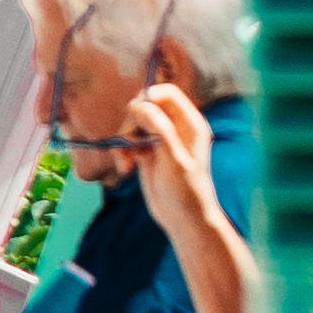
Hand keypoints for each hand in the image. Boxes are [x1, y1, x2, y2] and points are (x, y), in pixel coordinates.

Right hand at [129, 86, 221, 242]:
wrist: (182, 220)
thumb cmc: (186, 192)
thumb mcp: (175, 161)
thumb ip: (161, 131)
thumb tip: (142, 106)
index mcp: (190, 125)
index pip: (167, 93)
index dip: (149, 96)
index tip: (135, 113)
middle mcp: (175, 128)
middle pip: (144, 105)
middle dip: (131, 121)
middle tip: (130, 141)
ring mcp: (160, 140)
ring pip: (132, 123)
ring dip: (123, 140)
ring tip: (125, 161)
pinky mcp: (147, 152)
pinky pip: (127, 141)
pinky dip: (121, 152)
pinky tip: (125, 168)